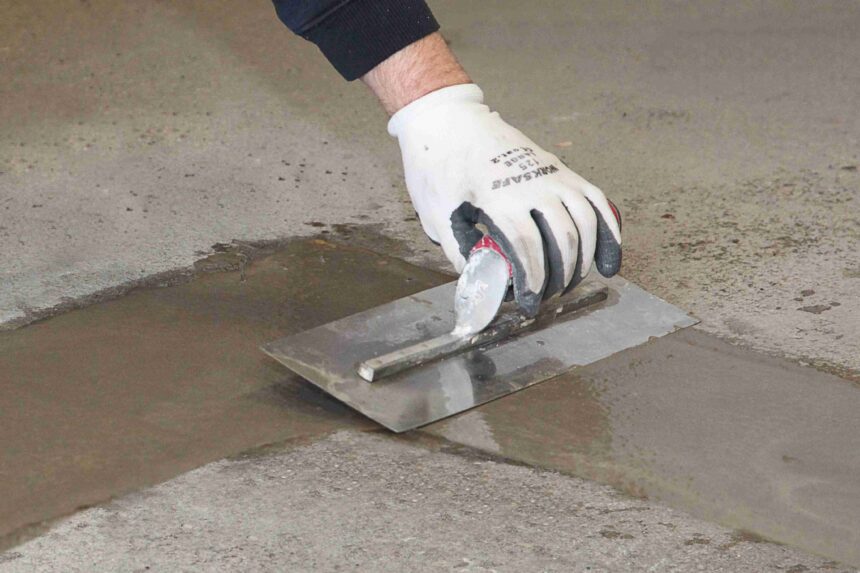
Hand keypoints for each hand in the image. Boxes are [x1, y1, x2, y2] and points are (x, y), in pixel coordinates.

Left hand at [388, 84, 621, 315]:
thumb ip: (461, 252)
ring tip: (569, 284)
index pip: (527, 248)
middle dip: (558, 277)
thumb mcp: (438, 214)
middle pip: (562, 239)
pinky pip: (597, 201)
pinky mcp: (562, 169)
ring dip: (583, 260)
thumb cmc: (438, 166)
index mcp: (499, 197)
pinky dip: (608, 232)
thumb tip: (482, 282)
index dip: (532, 282)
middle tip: (545, 298)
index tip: (528, 305)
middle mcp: (533, 184)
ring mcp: (553, 174)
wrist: (448, 120)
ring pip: (587, 222)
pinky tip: (608, 260)